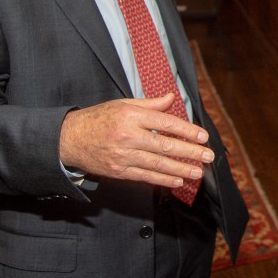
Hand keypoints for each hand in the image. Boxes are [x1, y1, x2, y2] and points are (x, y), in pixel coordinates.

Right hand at [59, 93, 212, 187]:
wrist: (69, 139)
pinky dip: (163, 179)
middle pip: (165, 145)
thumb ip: (150, 104)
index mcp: (131, 115)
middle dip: (190, 152)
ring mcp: (123, 155)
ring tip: (198, 171)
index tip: (203, 136)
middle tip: (208, 156)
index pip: (166, 123)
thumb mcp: (124, 104)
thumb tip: (172, 98)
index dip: (187, 130)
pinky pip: (145, 176)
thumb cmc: (99, 118)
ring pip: (158, 163)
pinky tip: (177, 180)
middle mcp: (128, 135)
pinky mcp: (118, 170)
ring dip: (181, 168)